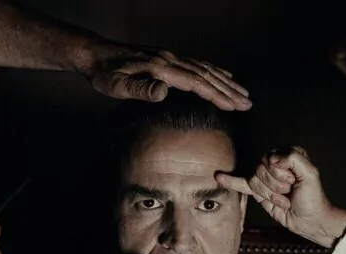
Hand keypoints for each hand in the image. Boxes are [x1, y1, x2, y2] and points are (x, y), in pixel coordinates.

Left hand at [79, 40, 251, 110]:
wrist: (96, 55)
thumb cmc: (105, 75)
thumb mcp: (116, 86)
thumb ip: (140, 89)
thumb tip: (163, 91)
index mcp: (161, 68)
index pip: (196, 82)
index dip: (216, 95)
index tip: (234, 106)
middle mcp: (170, 60)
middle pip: (206, 75)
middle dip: (229, 90)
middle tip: (248, 103)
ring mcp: (170, 57)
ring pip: (204, 68)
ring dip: (225, 81)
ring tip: (243, 93)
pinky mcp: (167, 58)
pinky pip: (197, 63)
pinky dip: (214, 71)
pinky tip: (223, 76)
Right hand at [216, 147, 345, 247]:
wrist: (309, 219)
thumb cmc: (313, 197)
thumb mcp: (310, 174)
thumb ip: (294, 159)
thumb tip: (271, 159)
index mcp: (288, 154)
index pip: (271, 158)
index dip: (281, 173)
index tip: (294, 182)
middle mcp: (275, 163)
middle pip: (261, 170)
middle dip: (275, 185)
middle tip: (289, 191)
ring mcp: (265, 177)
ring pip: (254, 181)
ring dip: (269, 194)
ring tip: (283, 198)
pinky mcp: (258, 190)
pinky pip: (241, 183)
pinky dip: (231, 180)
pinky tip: (220, 177)